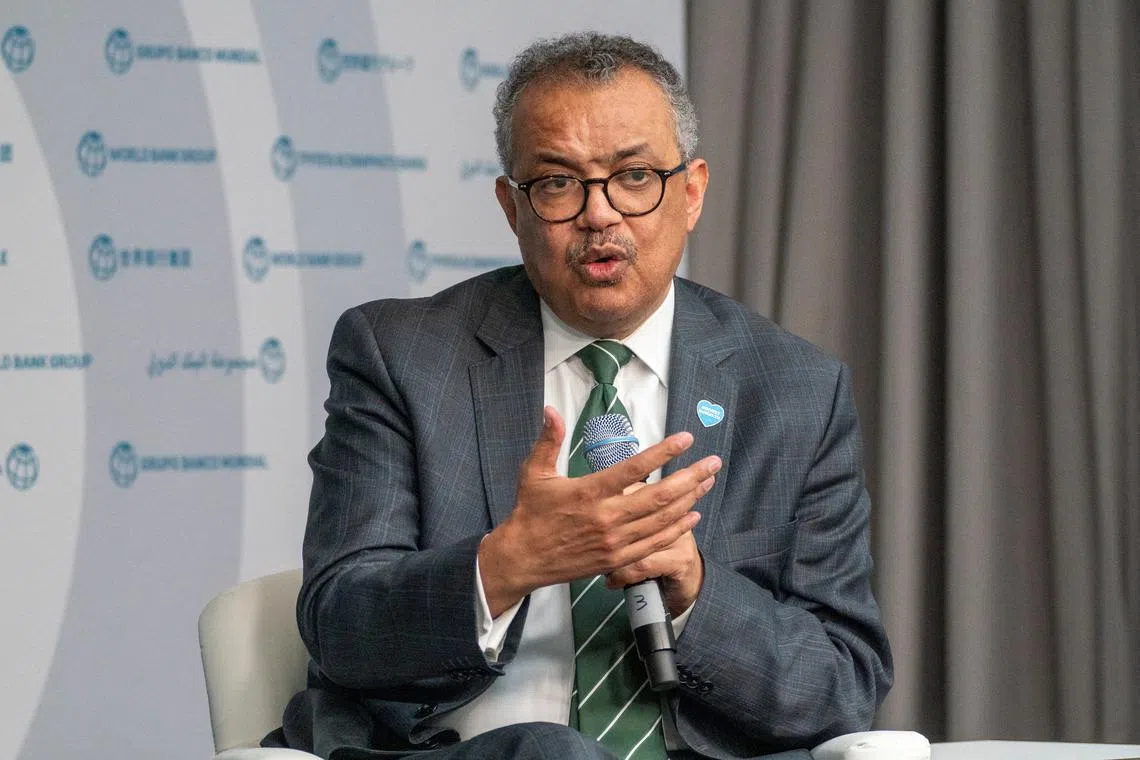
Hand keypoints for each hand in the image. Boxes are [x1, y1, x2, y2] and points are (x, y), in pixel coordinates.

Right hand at [478, 406, 719, 615]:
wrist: (522, 558)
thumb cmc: (529, 512)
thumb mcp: (534, 472)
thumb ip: (548, 440)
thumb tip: (550, 409)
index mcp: (589, 492)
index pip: (634, 468)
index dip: (664, 453)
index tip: (686, 439)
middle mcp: (606, 517)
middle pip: (659, 495)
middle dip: (691, 477)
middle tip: (712, 462)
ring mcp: (614, 541)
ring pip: (662, 519)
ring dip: (690, 500)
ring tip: (708, 482)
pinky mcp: (617, 559)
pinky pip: (654, 543)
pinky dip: (677, 529)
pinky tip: (692, 515)